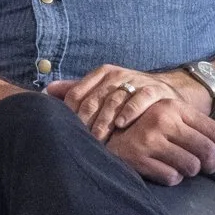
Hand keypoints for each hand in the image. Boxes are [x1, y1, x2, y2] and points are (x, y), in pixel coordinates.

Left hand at [46, 64, 190, 139]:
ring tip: (98, 137)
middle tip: (82, 139)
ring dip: (105, 119)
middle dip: (86, 120)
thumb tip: (47, 91)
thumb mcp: (103, 89)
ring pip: (114, 100)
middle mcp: (117, 76)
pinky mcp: (155, 90)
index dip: (71, 112)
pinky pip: (141, 99)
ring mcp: (136, 81)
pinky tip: (122, 124)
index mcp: (101, 75)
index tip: (67, 130)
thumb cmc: (129, 94)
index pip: (78, 93)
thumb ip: (77, 90)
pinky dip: (130, 110)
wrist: (167, 90)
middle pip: (94, 98)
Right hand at [100, 98, 214, 184]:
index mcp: (171, 106)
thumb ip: (201, 130)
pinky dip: (171, 177)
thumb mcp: (171, 119)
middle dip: (212, 165)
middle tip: (207, 169)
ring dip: (189, 171)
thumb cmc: (143, 127)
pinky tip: (161, 169)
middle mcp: (162, 119)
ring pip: (192, 166)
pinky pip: (172, 177)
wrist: (102, 132)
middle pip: (207, 150)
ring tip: (179, 166)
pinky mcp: (139, 157)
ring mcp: (149, 138)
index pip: (213, 130)